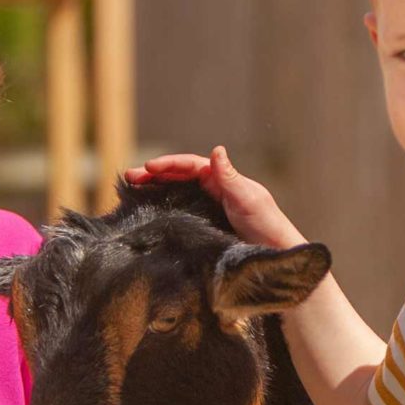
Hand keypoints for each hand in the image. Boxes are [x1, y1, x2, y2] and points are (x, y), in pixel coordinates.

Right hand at [125, 147, 304, 248]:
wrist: (274, 255)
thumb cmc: (266, 225)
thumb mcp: (248, 198)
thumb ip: (230, 177)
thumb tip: (217, 150)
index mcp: (223, 180)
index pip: (191, 165)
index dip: (168, 164)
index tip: (147, 168)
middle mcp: (214, 190)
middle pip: (179, 177)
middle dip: (154, 174)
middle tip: (129, 177)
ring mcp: (209, 208)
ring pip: (177, 193)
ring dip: (155, 189)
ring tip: (132, 191)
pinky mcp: (205, 227)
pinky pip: (181, 212)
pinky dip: (164, 208)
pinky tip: (149, 212)